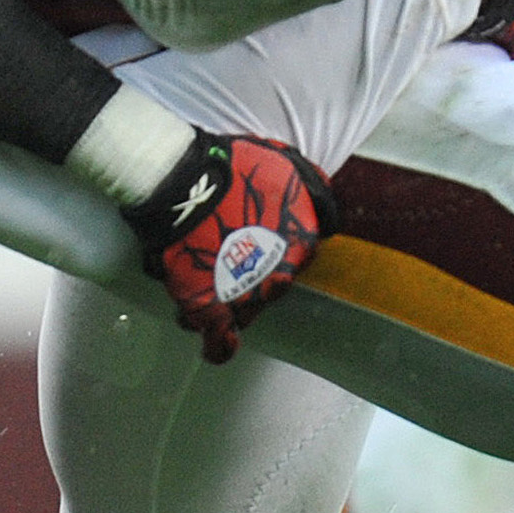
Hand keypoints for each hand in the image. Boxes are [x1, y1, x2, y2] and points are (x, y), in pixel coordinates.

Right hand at [123, 126, 331, 363]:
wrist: (187, 186)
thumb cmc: (233, 169)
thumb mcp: (288, 166)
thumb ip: (311, 189)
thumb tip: (326, 212)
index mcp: (302, 244)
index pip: (299, 257)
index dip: (277, 247)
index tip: (258, 235)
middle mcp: (279, 277)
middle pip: (271, 287)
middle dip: (253, 275)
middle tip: (227, 252)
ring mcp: (245, 297)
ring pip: (246, 313)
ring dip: (233, 303)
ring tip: (210, 285)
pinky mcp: (208, 310)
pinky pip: (219, 342)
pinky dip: (218, 346)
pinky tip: (215, 344)